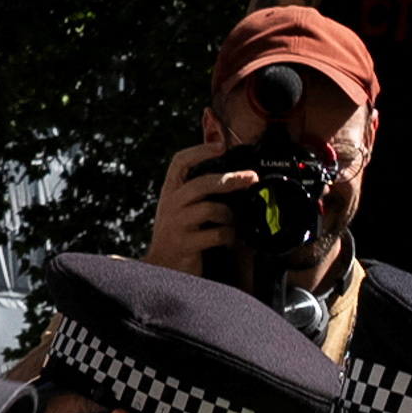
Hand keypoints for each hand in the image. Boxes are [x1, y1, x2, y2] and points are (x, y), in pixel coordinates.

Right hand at [146, 120, 257, 273]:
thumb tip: (228, 173)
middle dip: (231, 179)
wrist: (160, 267)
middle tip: (251, 177)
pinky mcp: (185, 244)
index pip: (180, 162)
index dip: (200, 150)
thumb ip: (197, 191)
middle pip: (201, 183)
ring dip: (229, 214)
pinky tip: (229, 237)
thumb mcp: (180, 207)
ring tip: (233, 221)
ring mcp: (177, 224)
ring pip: (211, 208)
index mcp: (170, 191)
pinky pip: (216, 233)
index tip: (221, 145)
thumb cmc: (177, 234)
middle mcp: (171, 204)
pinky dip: (229, 234)